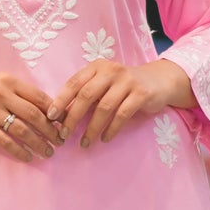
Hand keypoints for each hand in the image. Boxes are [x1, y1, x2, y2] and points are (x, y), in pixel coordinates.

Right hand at [0, 67, 62, 163]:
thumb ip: (20, 94)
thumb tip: (49, 111)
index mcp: (9, 81)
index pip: (39, 97)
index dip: (54, 112)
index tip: (64, 124)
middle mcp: (0, 93)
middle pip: (34, 115)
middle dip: (50, 131)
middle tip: (60, 141)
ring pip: (21, 130)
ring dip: (38, 143)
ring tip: (48, 152)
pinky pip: (4, 141)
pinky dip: (19, 151)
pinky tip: (28, 156)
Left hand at [49, 59, 194, 147]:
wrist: (159, 81)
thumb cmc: (123, 86)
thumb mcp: (104, 83)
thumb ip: (86, 94)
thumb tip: (61, 116)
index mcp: (97, 67)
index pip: (74, 82)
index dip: (61, 100)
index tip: (50, 117)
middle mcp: (111, 71)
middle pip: (86, 95)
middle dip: (73, 117)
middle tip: (64, 135)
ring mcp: (127, 81)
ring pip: (104, 107)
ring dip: (92, 128)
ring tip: (85, 143)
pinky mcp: (141, 94)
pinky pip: (122, 114)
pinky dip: (112, 129)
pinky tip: (105, 138)